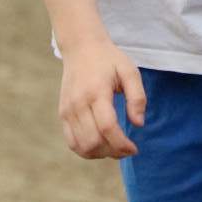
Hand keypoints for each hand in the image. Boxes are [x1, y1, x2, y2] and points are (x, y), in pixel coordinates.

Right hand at [58, 40, 146, 159]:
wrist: (80, 47)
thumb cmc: (109, 59)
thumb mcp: (130, 71)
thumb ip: (137, 97)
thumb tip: (139, 124)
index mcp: (96, 92)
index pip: (108, 127)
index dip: (122, 144)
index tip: (134, 148)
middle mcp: (78, 104)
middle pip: (93, 141)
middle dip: (113, 151)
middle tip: (127, 148)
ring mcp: (67, 110)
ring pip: (81, 146)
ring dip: (101, 153)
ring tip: (114, 147)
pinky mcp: (63, 114)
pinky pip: (72, 142)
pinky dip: (87, 150)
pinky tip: (101, 144)